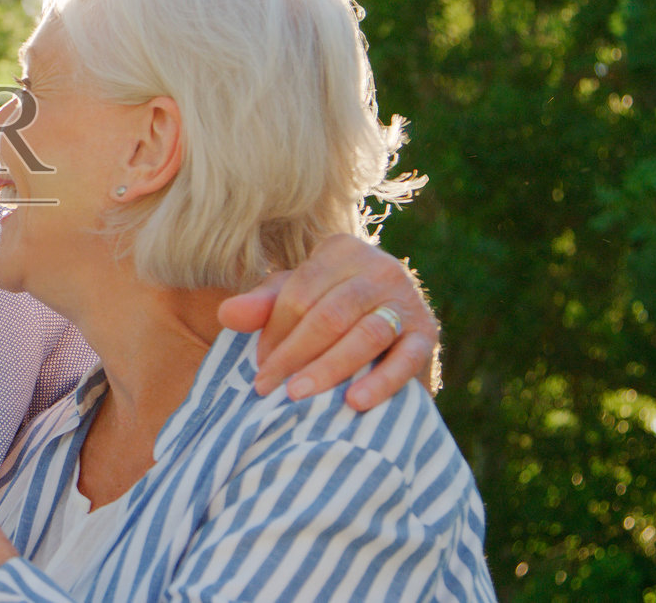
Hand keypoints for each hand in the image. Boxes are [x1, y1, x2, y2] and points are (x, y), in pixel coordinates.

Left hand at [217, 234, 437, 410]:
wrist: (392, 327)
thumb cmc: (330, 308)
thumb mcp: (294, 298)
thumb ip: (262, 304)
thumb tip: (227, 314)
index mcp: (340, 251)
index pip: (298, 294)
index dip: (274, 332)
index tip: (258, 365)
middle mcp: (378, 268)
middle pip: (328, 314)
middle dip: (294, 354)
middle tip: (268, 388)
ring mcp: (406, 300)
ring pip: (364, 335)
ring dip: (328, 368)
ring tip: (299, 396)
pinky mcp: (428, 334)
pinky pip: (405, 359)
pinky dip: (381, 382)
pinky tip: (355, 403)